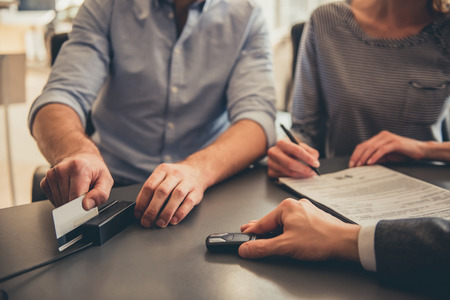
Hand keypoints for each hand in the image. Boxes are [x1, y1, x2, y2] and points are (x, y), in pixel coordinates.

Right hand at [40, 153, 113, 209]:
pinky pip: (52, 199)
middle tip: (85, 194)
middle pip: (66, 201)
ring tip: (77, 191)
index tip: (87, 204)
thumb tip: (86, 205)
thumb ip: (100, 194)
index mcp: (78, 168)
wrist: (83, 160)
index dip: (82, 206)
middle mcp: (62, 169)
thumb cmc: (95, 170)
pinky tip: (68, 191)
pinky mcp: (45, 181)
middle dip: (77, 204)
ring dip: (69, 202)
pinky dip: (61, 200)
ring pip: (58, 202)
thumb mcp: (106, 180)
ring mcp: (51, 175)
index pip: (75, 197)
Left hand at [134, 162, 207, 227]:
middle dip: (152, 209)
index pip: (150, 186)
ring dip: (166, 212)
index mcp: (163, 170)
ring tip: (160, 223)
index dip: (142, 202)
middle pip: (162, 191)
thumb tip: (140, 208)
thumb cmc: (175, 178)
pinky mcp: (197, 192)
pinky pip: (189, 202)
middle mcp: (175, 174)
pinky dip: (180, 213)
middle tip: (147, 221)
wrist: (197, 171)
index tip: (138, 214)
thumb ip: (152, 189)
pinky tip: (174, 220)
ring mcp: (187, 182)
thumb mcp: (162, 176)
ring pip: (176, 196)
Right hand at [238, 198, 359, 260]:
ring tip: (268, 240)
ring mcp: (305, 211)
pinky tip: (287, 237)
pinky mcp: (313, 218)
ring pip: (283, 222)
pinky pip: (294, 223)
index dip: (251, 233)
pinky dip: (287, 230)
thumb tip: (246, 248)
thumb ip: (263, 248)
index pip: (262, 223)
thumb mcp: (286, 246)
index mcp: (286, 207)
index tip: (242, 240)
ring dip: (276, 231)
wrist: (346, 242)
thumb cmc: (321, 239)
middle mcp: (295, 205)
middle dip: (261, 230)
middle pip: (272, 221)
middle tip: (249, 234)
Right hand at [267, 139, 319, 177]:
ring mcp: (270, 163)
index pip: (296, 150)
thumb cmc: (292, 150)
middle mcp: (273, 152)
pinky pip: (285, 178)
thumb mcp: (301, 146)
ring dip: (301, 175)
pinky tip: (300, 175)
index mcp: (281, 143)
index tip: (316, 164)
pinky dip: (295, 178)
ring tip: (309, 174)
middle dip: (304, 169)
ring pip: (288, 172)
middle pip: (290, 163)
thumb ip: (310, 152)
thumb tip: (315, 161)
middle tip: (313, 172)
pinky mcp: (271, 173)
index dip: (307, 158)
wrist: (279, 153)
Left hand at [349, 131, 425, 167]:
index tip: (351, 164)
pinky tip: (370, 162)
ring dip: (364, 157)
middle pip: (365, 146)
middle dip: (357, 156)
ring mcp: (389, 138)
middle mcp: (382, 136)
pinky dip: (375, 156)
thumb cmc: (403, 153)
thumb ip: (376, 158)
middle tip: (353, 166)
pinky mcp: (395, 143)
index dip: (355, 154)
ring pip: (372, 147)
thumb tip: (363, 164)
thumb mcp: (386, 156)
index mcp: (379, 138)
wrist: (420, 151)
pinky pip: (382, 150)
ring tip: (360, 165)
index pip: (363, 145)